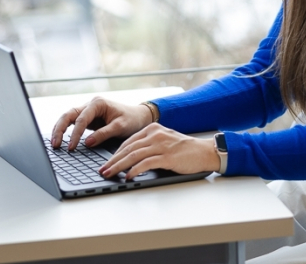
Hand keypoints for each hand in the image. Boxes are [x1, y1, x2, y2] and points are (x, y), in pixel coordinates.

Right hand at [50, 97, 152, 149]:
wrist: (138, 116)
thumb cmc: (131, 119)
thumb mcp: (120, 127)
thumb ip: (103, 134)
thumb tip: (87, 143)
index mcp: (98, 103)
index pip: (81, 119)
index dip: (75, 134)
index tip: (72, 147)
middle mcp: (90, 105)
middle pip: (69, 115)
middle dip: (60, 129)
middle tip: (55, 144)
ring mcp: (88, 111)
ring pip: (68, 118)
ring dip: (60, 129)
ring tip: (54, 143)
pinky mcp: (88, 119)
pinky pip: (73, 123)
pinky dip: (66, 131)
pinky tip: (60, 139)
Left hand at [99, 123, 219, 179]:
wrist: (204, 152)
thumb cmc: (184, 150)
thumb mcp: (164, 141)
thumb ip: (149, 146)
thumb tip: (130, 159)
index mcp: (152, 129)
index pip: (128, 142)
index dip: (115, 153)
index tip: (106, 163)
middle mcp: (155, 134)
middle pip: (128, 148)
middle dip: (113, 161)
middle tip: (102, 170)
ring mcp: (161, 145)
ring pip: (134, 155)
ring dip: (119, 166)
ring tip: (109, 174)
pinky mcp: (167, 156)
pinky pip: (146, 163)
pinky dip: (135, 170)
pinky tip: (128, 176)